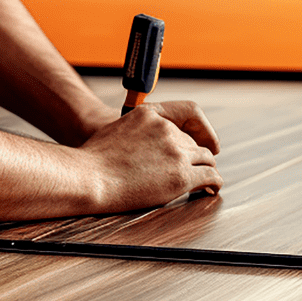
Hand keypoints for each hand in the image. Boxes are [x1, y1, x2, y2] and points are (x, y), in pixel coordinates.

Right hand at [79, 100, 222, 212]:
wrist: (88, 178)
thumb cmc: (94, 161)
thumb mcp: (119, 130)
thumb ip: (141, 133)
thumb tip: (152, 148)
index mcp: (150, 114)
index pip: (190, 111)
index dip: (202, 127)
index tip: (206, 139)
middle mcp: (166, 129)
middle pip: (194, 142)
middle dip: (195, 157)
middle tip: (196, 170)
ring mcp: (175, 152)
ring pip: (205, 159)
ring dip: (205, 170)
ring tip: (203, 182)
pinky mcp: (181, 176)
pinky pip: (210, 177)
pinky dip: (213, 183)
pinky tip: (211, 189)